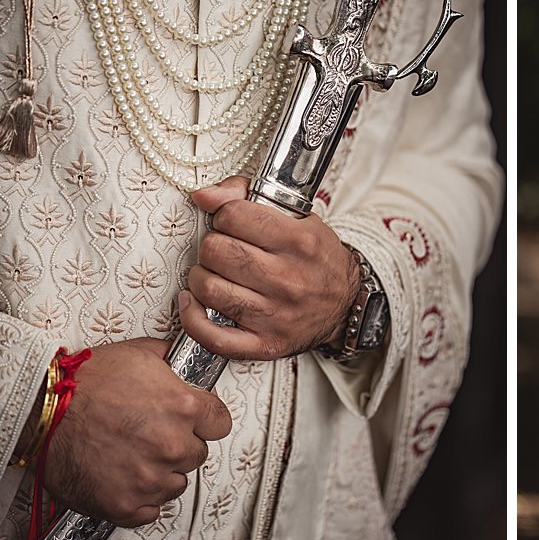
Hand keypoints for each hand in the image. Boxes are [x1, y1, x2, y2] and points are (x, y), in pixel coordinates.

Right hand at [44, 337, 232, 526]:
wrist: (41, 410)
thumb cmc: (84, 382)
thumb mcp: (140, 354)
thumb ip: (174, 362)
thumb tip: (188, 366)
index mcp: (183, 408)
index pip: (220, 423)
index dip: (206, 421)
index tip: (195, 422)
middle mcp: (171, 446)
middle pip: (197, 455)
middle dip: (179, 445)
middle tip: (151, 435)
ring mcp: (148, 479)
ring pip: (176, 484)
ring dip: (161, 473)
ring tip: (133, 455)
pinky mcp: (124, 505)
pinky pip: (150, 511)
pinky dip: (140, 499)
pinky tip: (125, 478)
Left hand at [179, 176, 360, 359]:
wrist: (346, 304)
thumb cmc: (317, 259)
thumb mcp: (298, 217)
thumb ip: (247, 197)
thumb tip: (203, 195)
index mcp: (299, 242)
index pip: (233, 216)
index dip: (224, 215)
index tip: (231, 223)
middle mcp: (289, 279)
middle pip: (216, 251)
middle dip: (212, 244)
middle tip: (223, 248)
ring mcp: (276, 315)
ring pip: (209, 289)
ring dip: (201, 276)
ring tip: (214, 273)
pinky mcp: (264, 343)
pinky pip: (212, 336)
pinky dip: (192, 318)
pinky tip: (194, 303)